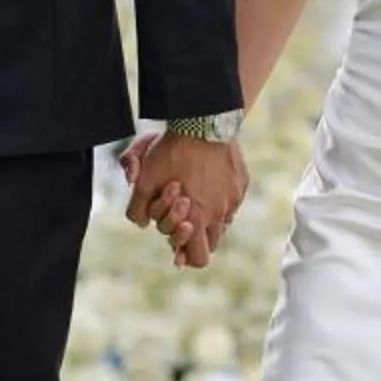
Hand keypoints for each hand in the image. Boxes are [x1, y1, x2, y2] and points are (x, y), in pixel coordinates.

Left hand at [124, 131, 248, 267]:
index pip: (199, 259)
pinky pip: (232, 201)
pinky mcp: (242, 184)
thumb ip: (137, 210)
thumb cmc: (171, 152)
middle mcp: (219, 215)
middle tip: (184, 218)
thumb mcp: (143, 181)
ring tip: (195, 195)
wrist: (203, 121)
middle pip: (212, 244)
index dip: (185, 255)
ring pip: (223, 223)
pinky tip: (208, 179)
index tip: (176, 243)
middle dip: (196, 237)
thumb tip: (142, 224)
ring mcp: (234, 199)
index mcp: (196, 220)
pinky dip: (220, 198)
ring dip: (209, 217)